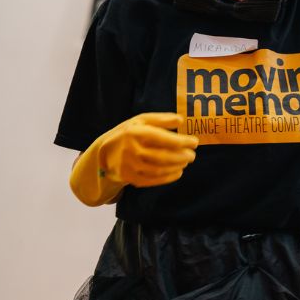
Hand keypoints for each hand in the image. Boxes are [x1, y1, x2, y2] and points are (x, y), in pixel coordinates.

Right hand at [69, 112, 197, 205]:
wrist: (104, 152)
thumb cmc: (129, 133)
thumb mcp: (141, 120)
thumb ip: (161, 119)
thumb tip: (181, 120)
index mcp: (135, 132)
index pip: (163, 138)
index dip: (182, 142)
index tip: (195, 142)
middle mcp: (131, 150)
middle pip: (163, 156)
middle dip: (182, 156)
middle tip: (192, 154)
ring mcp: (129, 166)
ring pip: (159, 169)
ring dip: (177, 166)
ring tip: (186, 161)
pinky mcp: (129, 178)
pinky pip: (153, 180)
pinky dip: (168, 177)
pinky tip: (178, 171)